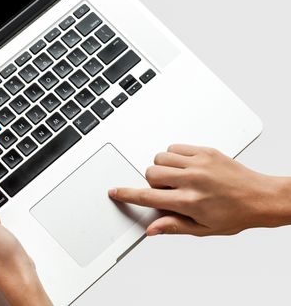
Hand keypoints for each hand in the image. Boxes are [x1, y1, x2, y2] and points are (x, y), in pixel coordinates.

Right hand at [109, 144, 290, 235]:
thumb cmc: (235, 215)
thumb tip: (151, 229)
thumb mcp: (203, 229)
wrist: (261, 198)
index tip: (114, 191)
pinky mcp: (205, 151)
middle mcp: (192, 180)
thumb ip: (173, 226)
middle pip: (150, 173)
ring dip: (162, 168)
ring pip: (160, 157)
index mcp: (189, 201)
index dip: (126, 194)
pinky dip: (173, 156)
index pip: (147, 196)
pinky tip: (184, 167)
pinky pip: (175, 147)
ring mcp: (198, 163)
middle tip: (167, 190)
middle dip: (152, 182)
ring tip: (176, 177)